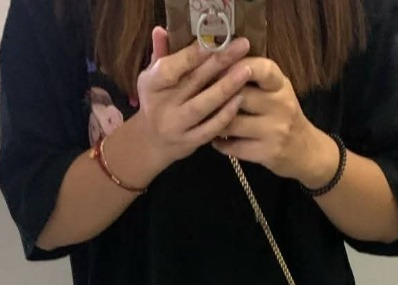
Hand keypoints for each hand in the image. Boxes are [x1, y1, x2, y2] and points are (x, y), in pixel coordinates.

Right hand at [135, 28, 251, 169]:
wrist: (152, 142)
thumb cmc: (156, 101)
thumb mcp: (152, 77)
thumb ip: (160, 53)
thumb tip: (161, 29)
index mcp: (151, 85)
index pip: (170, 68)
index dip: (192, 55)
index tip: (214, 41)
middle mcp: (162, 106)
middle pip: (192, 82)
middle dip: (218, 62)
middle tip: (241, 46)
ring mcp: (176, 126)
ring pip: (203, 106)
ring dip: (226, 88)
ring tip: (246, 71)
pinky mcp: (189, 142)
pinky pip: (210, 129)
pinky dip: (225, 114)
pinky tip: (240, 99)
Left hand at [211, 58, 339, 186]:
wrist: (306, 152)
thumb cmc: (284, 115)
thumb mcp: (277, 90)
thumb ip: (254, 77)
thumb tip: (218, 62)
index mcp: (281, 85)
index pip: (261, 68)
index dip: (236, 66)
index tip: (217, 67)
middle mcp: (280, 105)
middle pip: (239, 95)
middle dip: (216, 95)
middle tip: (198, 96)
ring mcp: (274, 131)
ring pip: (232, 123)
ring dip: (213, 121)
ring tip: (205, 119)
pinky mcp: (267, 154)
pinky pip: (234, 147)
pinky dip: (220, 143)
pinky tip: (215, 140)